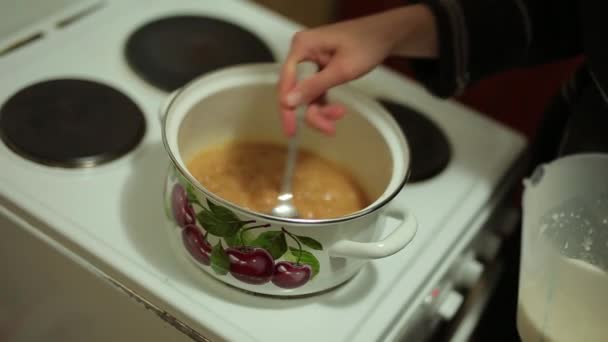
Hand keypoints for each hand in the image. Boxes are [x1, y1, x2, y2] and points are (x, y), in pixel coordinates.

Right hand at [278, 5, 437, 135]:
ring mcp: (309, 62)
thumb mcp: (341, 70)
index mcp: (302, 47)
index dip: (287, 107)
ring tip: (340, 114)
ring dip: (321, 110)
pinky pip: (315, 93)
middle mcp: (302, 53)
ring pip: (306, 96)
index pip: (286, 81)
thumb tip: (288, 101)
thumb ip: (314, 86)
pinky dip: (324, 104)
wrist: (384, 36)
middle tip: (329, 128)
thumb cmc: (366, 45)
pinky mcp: (318, 70)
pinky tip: (337, 111)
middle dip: (312, 112)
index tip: (291, 130)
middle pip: (296, 91)